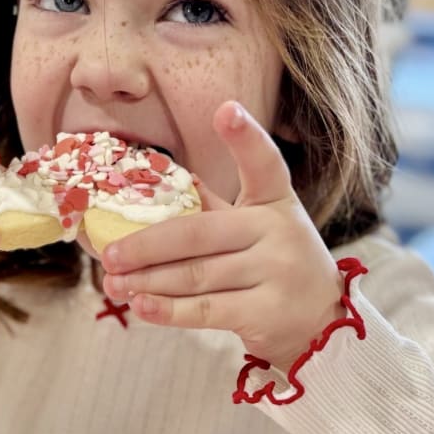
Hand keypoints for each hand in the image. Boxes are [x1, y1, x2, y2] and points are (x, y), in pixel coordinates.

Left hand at [101, 101, 343, 370]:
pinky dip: (168, 310)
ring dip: (148, 280)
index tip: (225, 109)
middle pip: (199, 233)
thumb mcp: (259, 229)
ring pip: (196, 275)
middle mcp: (279, 232)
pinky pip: (206, 310)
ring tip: (113, 283)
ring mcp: (276, 273)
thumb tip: (165, 182)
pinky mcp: (266, 312)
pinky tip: (140, 306)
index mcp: (275, 201)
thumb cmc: (277, 266)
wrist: (324, 324)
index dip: (245, 137)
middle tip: (109, 254)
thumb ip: (217, 209)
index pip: (264, 163)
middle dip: (147, 245)